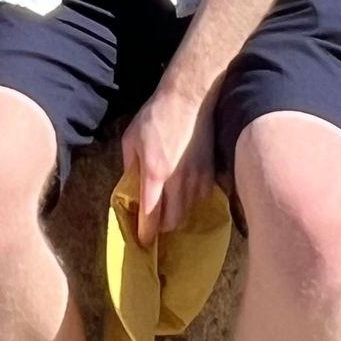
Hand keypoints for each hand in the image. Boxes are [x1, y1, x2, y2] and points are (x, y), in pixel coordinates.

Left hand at [118, 84, 212, 246]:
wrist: (188, 98)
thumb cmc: (155, 116)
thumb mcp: (131, 138)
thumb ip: (130, 167)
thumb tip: (131, 190)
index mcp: (155, 174)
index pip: (150, 218)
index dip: (145, 234)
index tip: (142, 242)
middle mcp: (177, 182)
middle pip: (172, 223)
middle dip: (162, 227)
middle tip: (154, 220)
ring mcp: (197, 179)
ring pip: (187, 213)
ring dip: (176, 213)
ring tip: (168, 203)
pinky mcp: (210, 174)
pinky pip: (199, 199)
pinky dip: (190, 200)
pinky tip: (183, 188)